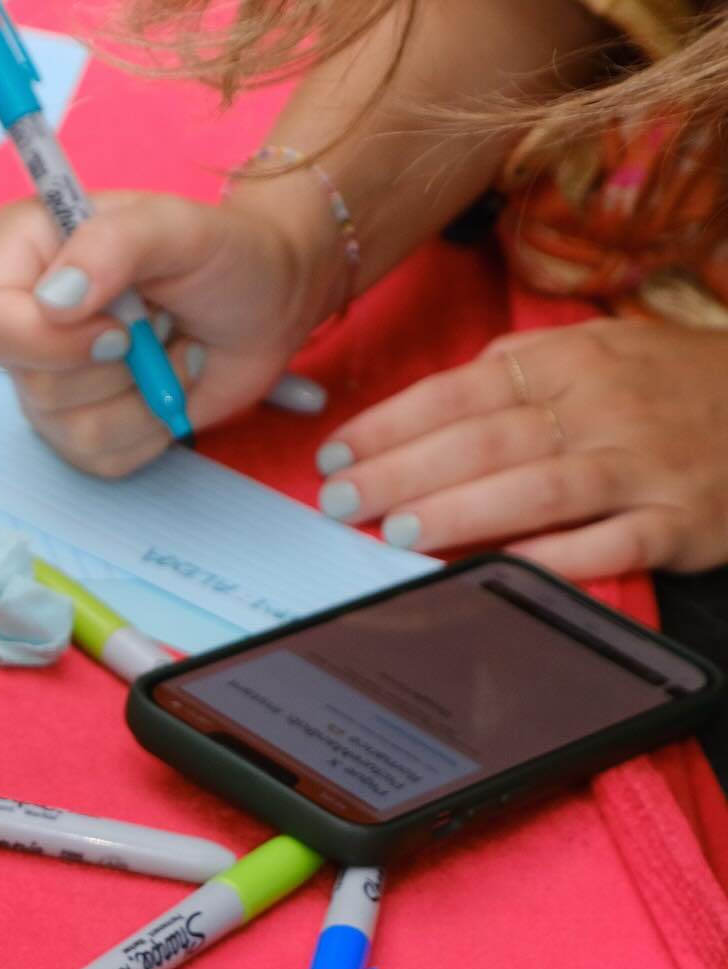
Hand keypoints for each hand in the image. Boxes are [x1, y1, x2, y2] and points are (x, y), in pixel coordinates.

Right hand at [0, 181, 338, 476]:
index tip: (119, 327)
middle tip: (160, 324)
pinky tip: (167, 387)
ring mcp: (49, 381)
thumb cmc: (224, 255)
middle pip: (32, 385)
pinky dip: (151, 431)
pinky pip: (100, 458)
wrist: (268, 304)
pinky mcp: (82, 430)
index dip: (49, 341)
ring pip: (70, 431)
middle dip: (118, 366)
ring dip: (145, 397)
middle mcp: (25, 320)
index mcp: (25, 253)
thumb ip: (113, 243)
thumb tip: (54, 301)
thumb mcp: (179, 226)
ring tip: (172, 351)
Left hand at [316, 317, 727, 579]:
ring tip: (396, 533)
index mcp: (572, 362)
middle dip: (402, 473)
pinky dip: (556, 559)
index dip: (390, 424)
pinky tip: (500, 570)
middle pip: (486, 441)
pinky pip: (611, 545)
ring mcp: (644, 467)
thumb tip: (436, 395)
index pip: (459, 391)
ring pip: (539, 490)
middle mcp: (603, 409)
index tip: (334, 455)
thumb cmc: (670, 384)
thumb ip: (519, 365)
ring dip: (462, 512)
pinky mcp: (682, 523)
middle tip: (340, 502)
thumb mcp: (600, 348)